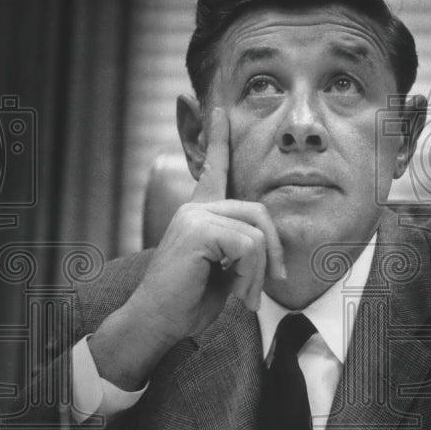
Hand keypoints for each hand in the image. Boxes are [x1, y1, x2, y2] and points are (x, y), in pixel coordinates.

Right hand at [89, 107, 286, 388]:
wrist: (156, 323)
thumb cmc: (187, 304)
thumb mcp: (223, 273)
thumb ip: (241, 251)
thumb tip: (269, 247)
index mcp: (199, 213)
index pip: (214, 168)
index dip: (217, 138)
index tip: (218, 106)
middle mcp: (195, 208)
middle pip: (259, 211)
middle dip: (274, 251)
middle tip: (273, 283)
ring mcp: (195, 216)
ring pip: (256, 233)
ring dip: (259, 272)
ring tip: (246, 296)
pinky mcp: (198, 230)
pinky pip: (249, 246)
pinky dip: (251, 275)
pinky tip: (235, 292)